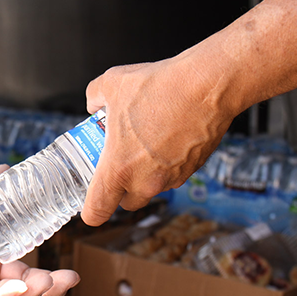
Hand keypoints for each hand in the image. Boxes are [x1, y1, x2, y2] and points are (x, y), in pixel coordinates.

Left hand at [82, 55, 236, 225]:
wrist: (207, 86)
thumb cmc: (160, 87)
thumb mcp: (112, 83)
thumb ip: (94, 97)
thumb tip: (94, 104)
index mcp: (118, 168)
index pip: (98, 210)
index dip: (91, 212)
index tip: (90, 205)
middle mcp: (145, 181)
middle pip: (127, 202)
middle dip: (121, 189)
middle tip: (118, 163)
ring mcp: (171, 178)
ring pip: (151, 188)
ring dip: (146, 174)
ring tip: (144, 142)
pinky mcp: (192, 169)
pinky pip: (173, 175)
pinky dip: (167, 163)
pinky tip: (167, 137)